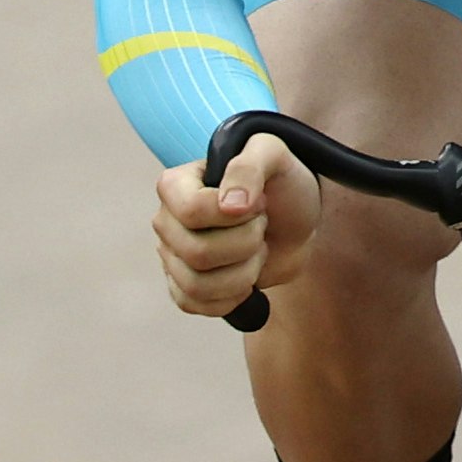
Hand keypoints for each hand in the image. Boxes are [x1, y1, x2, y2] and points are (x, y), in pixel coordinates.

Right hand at [152, 130, 316, 318]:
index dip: (234, 215)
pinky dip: (232, 298)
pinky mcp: (185, 287)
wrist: (295, 221)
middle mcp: (166, 221)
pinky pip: (197, 305)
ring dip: (244, 273)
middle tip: (261, 227)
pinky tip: (246, 277)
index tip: (259, 201)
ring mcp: (173, 257)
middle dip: (246, 244)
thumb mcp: (274, 155)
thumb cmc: (281, 183)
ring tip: (256, 251)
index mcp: (175, 185)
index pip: (191, 211)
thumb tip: (230, 205)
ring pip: (197, 285)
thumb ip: (249, 167)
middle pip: (197, 253)